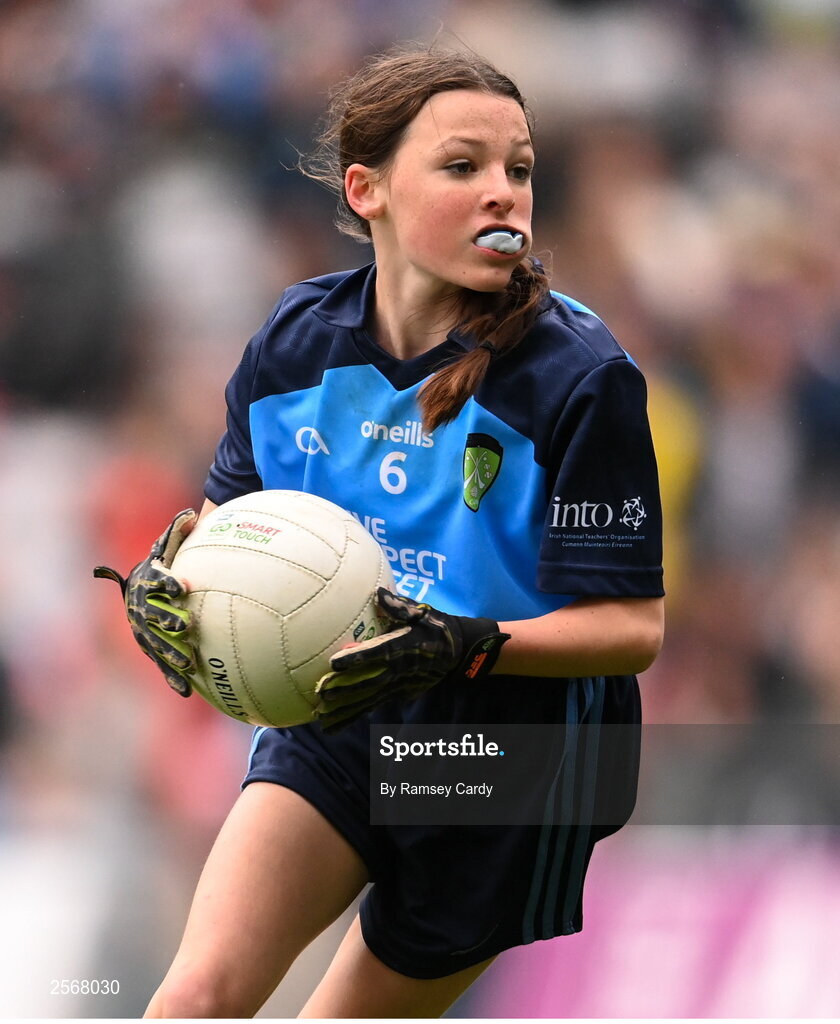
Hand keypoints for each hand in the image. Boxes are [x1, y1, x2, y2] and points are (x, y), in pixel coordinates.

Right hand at [94, 509, 196, 695]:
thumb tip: (191, 514)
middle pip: (153, 616)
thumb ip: (177, 533)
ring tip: (189, 664)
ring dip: (170, 655)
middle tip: (186, 627)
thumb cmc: (158, 565)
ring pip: (156, 644)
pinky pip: (161, 664)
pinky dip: (172, 678)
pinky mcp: (150, 647)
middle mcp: (141, 608)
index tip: (183, 586)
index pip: (157, 581)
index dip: (169, 583)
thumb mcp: (164, 548)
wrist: (136, 587)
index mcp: (146, 582)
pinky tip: (188, 692)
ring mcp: (143, 629)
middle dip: (168, 622)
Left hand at [314, 589, 509, 731]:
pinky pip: (374, 706)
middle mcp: (400, 670)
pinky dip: (354, 716)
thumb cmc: (436, 627)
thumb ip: (400, 606)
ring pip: (370, 700)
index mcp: (405, 647)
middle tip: (321, 693)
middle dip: (346, 689)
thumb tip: (378, 594)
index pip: (379, 653)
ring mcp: (399, 685)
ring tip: (323, 719)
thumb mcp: (423, 613)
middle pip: (370, 682)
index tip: (336, 661)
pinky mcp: (398, 694)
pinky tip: (335, 725)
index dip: (358, 657)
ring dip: (346, 710)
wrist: (458, 652)